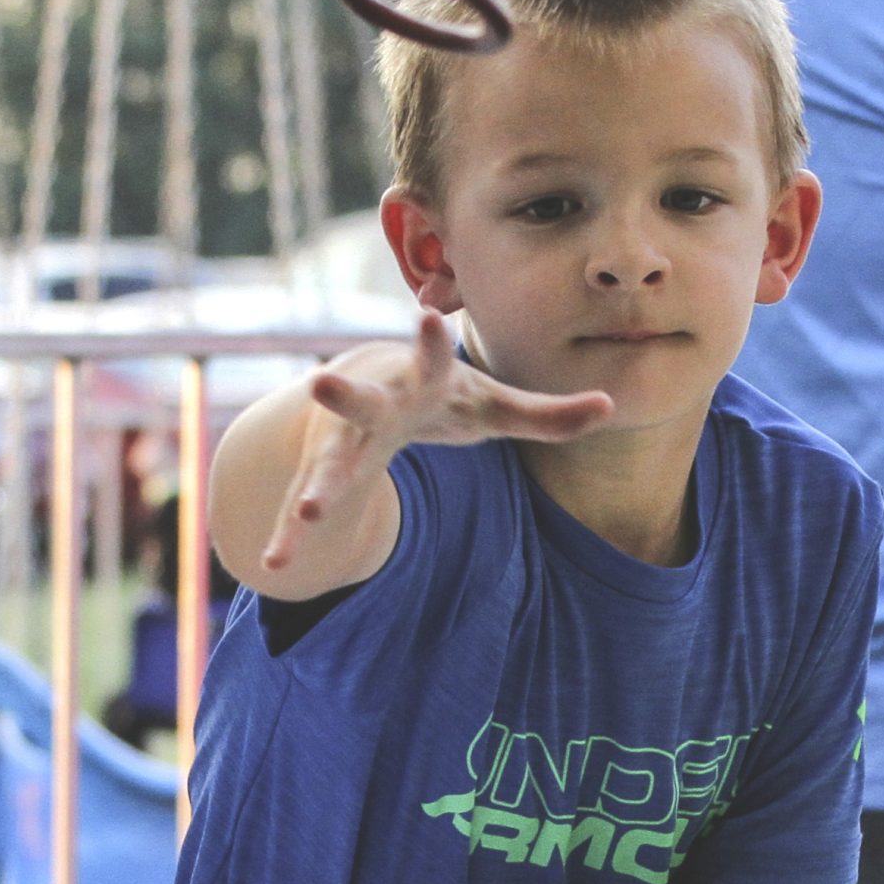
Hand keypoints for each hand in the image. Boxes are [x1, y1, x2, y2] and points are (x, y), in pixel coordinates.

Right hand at [263, 313, 612, 573]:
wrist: (363, 386)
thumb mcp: (496, 405)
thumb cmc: (442, 395)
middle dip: (343, 394)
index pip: (429, 360)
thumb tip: (610, 406)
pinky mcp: (321, 477)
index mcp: (418, 382)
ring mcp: (342, 443)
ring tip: (307, 515)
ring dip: (317, 487)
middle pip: (360, 401)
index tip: (429, 317)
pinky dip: (287, 535)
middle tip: (321, 381)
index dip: (429, 342)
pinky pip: (300, 509)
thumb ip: (549, 412)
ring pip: (327, 464)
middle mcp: (373, 406)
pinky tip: (274, 565)